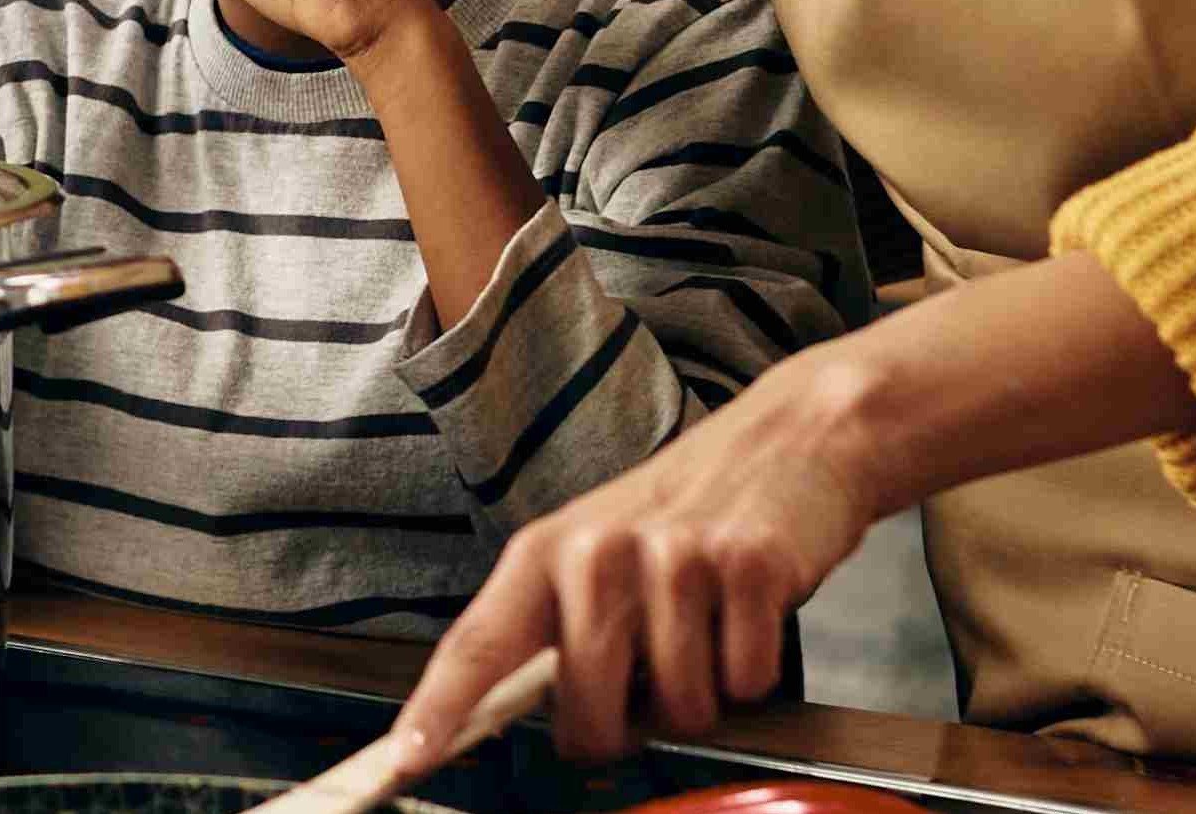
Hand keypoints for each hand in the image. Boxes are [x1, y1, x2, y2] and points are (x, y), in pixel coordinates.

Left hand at [398, 362, 886, 761]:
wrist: (790, 437)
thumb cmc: (686, 508)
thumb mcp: (597, 549)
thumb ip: (557, 628)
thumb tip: (529, 721)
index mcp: (546, 552)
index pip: (477, 644)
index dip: (438, 709)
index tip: (405, 758)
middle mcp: (598, 552)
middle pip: (589, 711)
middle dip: (624, 725)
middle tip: (649, 676)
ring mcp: (673, 558)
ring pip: (678, 707)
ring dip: (702, 692)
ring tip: (705, 626)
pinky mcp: (746, 567)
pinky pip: (744, 683)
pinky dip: (754, 669)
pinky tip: (747, 612)